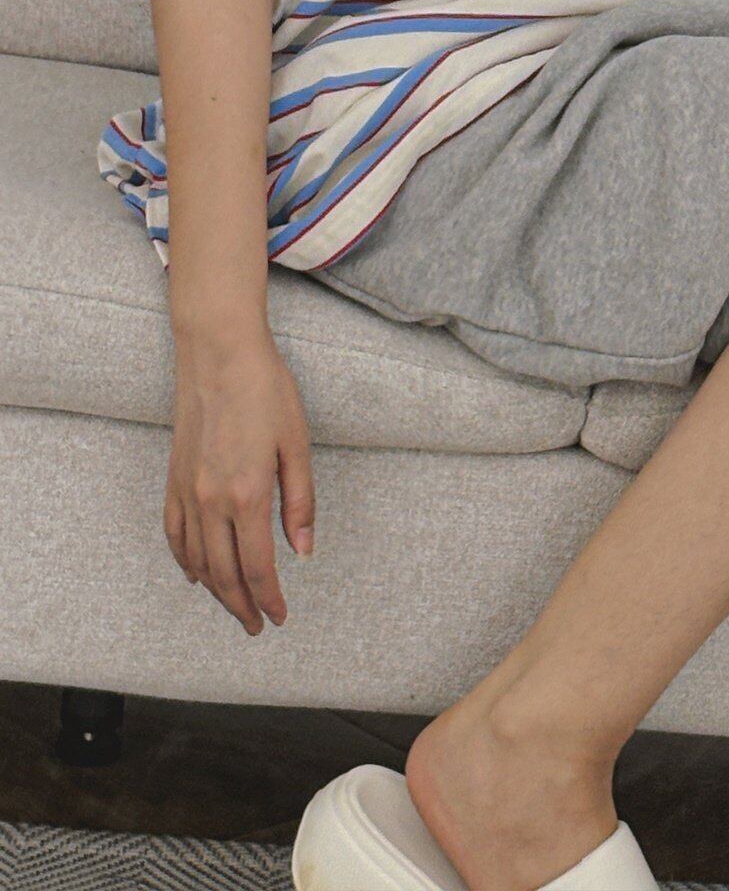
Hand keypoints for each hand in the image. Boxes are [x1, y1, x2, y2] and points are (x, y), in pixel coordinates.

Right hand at [164, 319, 313, 634]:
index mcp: (247, 495)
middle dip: (242, 606)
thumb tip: (303, 550)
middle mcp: (211, 500)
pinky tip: (198, 573)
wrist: (219, 353)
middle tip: (258, 626)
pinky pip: (175, 534)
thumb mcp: (297, 444)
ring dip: (216, 591)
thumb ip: (300, 501)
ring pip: (197, 560)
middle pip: (224, 574)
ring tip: (235, 607)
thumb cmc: (266, 391)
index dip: (269, 599)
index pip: (257, 568)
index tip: (279, 617)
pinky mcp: (174, 478)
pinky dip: (186, 560)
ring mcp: (187, 490)